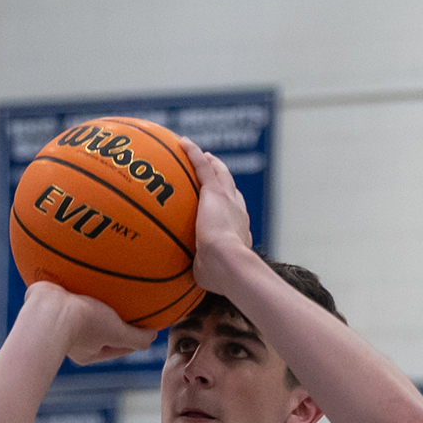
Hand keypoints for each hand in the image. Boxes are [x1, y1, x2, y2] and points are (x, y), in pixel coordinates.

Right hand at [25, 280, 153, 364]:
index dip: (136, 337)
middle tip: (130, 304)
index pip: (119, 346)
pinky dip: (82, 282)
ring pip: (87, 309)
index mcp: (87, 352)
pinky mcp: (52, 299)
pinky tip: (89, 268)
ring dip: (99, 299)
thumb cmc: (81, 323)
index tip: (148, 325)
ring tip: (110, 283)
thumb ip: (135, 338)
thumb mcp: (115, 332)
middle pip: (102, 328)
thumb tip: (153, 337)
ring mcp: (61, 319)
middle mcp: (73, 339)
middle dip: (116, 317)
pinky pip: (72, 289)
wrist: (45, 307)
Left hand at [181, 138, 257, 291]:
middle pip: (232, 191)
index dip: (230, 210)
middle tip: (215, 173)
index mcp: (239, 233)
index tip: (222, 207)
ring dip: (212, 163)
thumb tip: (184, 279)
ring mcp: (228, 200)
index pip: (235, 217)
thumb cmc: (220, 276)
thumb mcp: (207, 275)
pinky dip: (194, 154)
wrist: (229, 263)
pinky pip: (203, 166)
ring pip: (221, 175)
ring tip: (203, 155)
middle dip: (224, 181)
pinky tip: (183, 143)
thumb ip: (197, 272)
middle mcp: (238, 213)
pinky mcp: (215, 192)